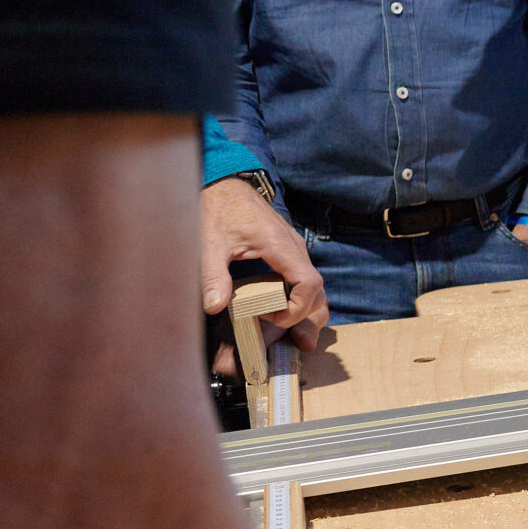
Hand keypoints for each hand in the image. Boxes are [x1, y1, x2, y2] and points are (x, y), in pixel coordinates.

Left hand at [200, 176, 327, 373]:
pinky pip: (301, 281)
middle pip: (318, 291)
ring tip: (295, 338)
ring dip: (306, 313)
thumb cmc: (219, 209)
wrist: (224, 185)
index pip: (309, 282)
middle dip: (308, 319)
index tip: (274, 319)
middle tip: (294, 343)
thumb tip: (214, 306)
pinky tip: (281, 316)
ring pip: (314, 288)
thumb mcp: (209, 242)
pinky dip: (297, 301)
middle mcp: (293, 249)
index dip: (298, 307)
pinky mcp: (286, 255)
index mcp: (280, 245)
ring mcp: (292, 252)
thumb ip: (213, 274)